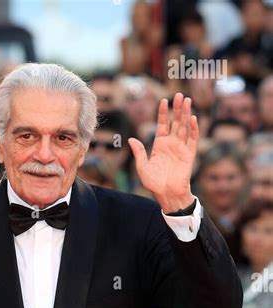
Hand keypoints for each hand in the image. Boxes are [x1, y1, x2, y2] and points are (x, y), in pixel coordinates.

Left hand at [128, 92, 198, 211]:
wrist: (166, 194)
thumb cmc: (153, 183)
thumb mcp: (142, 167)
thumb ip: (139, 153)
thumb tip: (131, 139)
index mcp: (160, 145)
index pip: (162, 125)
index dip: (163, 113)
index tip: (163, 101)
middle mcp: (171, 144)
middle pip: (175, 122)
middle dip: (177, 109)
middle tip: (178, 95)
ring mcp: (181, 148)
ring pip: (184, 127)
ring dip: (186, 114)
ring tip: (187, 100)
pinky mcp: (189, 155)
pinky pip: (192, 140)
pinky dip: (193, 129)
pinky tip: (192, 118)